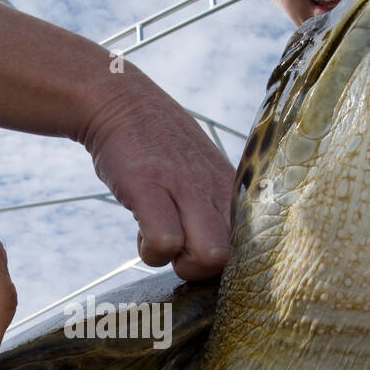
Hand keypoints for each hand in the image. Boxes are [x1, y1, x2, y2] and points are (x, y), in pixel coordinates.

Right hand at [82, 79, 234, 280]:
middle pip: (231, 258)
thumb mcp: (202, 168)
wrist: (119, 99)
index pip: (250, 244)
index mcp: (231, 188)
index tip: (196, 249)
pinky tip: (141, 230)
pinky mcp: (150, 187)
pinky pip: (164, 243)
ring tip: (159, 239)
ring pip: (207, 257)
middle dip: (199, 269)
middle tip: (177, 250)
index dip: (221, 260)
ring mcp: (185, 187)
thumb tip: (218, 249)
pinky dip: (150, 250)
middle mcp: (216, 188)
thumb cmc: (158, 145)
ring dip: (175, 262)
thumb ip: (216, 204)